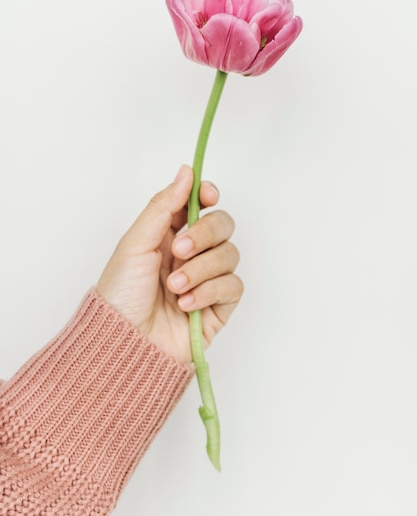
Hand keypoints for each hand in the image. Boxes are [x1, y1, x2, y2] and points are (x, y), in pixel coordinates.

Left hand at [96, 165, 242, 363]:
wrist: (126, 343)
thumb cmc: (121, 295)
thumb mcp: (135, 243)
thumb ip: (163, 206)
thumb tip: (186, 172)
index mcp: (169, 234)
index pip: (201, 205)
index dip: (208, 196)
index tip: (207, 196)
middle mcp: (191, 254)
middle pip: (222, 225)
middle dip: (203, 235)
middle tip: (178, 251)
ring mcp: (207, 279)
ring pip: (229, 255)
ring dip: (200, 270)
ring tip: (174, 288)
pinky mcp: (219, 306)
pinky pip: (233, 285)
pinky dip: (209, 292)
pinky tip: (186, 305)